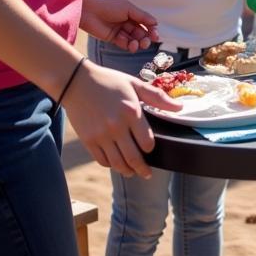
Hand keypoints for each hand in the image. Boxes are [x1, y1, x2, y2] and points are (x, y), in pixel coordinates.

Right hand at [61, 60, 180, 178]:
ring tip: (133, 172)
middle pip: (134, 158)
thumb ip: (157, 97)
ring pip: (118, 163)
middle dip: (143, 170)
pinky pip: (102, 160)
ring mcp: (101, 135)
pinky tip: (116, 163)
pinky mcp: (88, 140)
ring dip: (128, 171)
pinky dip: (111, 165)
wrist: (76, 81)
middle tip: (147, 174)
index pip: (147, 142)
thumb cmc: (108, 81)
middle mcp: (116, 126)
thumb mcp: (134, 84)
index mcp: (131, 112)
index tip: (150, 148)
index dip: (151, 148)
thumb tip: (180, 107)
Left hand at [79, 0, 158, 51]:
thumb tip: (156, 23)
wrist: (89, 13)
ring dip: (137, 43)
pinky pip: (124, 43)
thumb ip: (142, 16)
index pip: (146, 23)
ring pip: (134, 39)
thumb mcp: (128, 8)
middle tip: (146, 42)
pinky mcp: (113, 38)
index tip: (156, 36)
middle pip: (141, 33)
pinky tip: (128, 44)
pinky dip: (128, 45)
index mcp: (132, 13)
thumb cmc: (109, 7)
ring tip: (136, 44)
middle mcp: (128, 22)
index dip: (152, 30)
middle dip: (145, 39)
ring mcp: (120, 31)